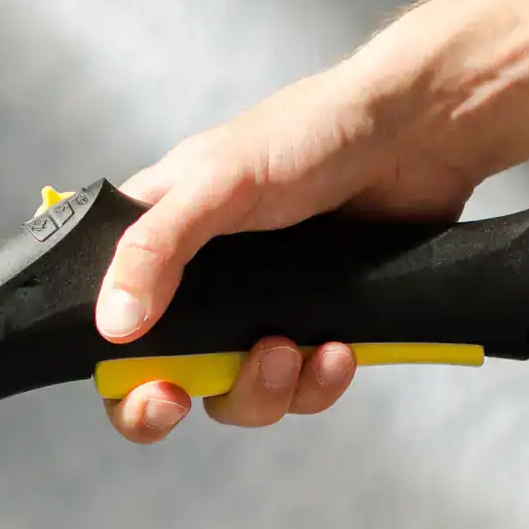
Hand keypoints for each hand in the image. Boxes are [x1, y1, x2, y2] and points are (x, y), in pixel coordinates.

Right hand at [98, 59, 479, 443]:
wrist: (417, 133)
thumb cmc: (311, 132)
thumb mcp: (217, 183)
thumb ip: (156, 249)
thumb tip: (113, 322)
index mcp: (160, 239)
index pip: (110, 319)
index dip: (117, 371)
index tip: (148, 388)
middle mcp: (204, 282)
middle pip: (168, 376)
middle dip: (181, 395)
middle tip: (188, 396)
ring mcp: (263, 308)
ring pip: (240, 393)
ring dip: (262, 389)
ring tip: (289, 351)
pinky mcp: (318, 324)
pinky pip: (303, 387)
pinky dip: (318, 382)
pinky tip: (338, 350)